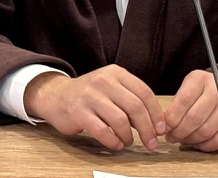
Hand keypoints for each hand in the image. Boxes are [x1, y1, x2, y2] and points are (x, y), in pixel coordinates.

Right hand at [23, 65, 165, 151]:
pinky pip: (103, 131)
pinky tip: (115, 144)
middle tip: (151, 143)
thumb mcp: (111, 87)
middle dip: (147, 129)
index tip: (161, 130)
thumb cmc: (89, 96)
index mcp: (115, 73)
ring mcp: (89, 96)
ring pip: (120, 120)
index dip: (156, 114)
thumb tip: (156, 123)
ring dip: (129, 137)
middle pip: (135, 107)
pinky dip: (113, 142)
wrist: (56, 96)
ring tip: (127, 142)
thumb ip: (131, 99)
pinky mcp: (78, 112)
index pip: (144, 93)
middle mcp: (103, 81)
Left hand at [164, 70, 217, 150]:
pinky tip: (198, 144)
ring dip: (191, 140)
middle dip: (179, 132)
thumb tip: (164, 125)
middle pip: (194, 118)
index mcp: (200, 79)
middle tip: (171, 138)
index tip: (163, 127)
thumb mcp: (192, 88)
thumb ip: (179, 103)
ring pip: (206, 131)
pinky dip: (206, 146)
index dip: (172, 118)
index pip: (183, 100)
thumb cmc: (208, 92)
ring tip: (183, 140)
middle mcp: (217, 90)